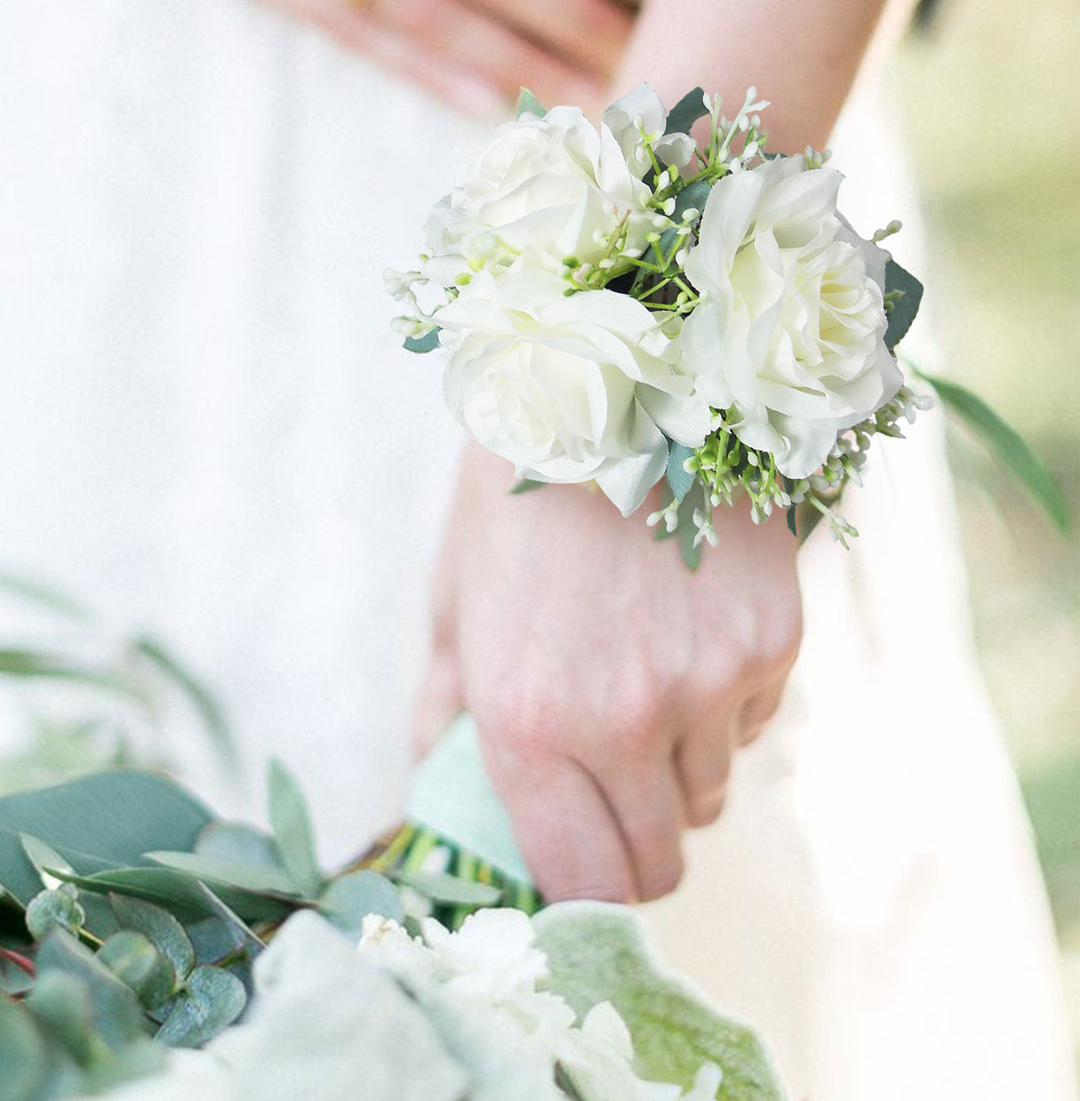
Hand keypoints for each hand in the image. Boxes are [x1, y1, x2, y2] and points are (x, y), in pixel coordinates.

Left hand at [417, 444, 801, 902]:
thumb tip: (436, 777)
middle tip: (609, 782)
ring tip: (643, 682)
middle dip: (633, 840)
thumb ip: (444, 705)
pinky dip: (725, 707)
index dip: (581, 894)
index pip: (580, 887)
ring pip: (712, 794)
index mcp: (528, 721)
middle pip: (659, 862)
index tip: (577, 862)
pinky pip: (754, 723)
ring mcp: (710, 682)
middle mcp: (624, 720)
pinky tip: (688, 632)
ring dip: (679, 770)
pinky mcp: (772, 640)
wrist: (614, 380)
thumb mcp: (454, 595)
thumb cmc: (515, 492)